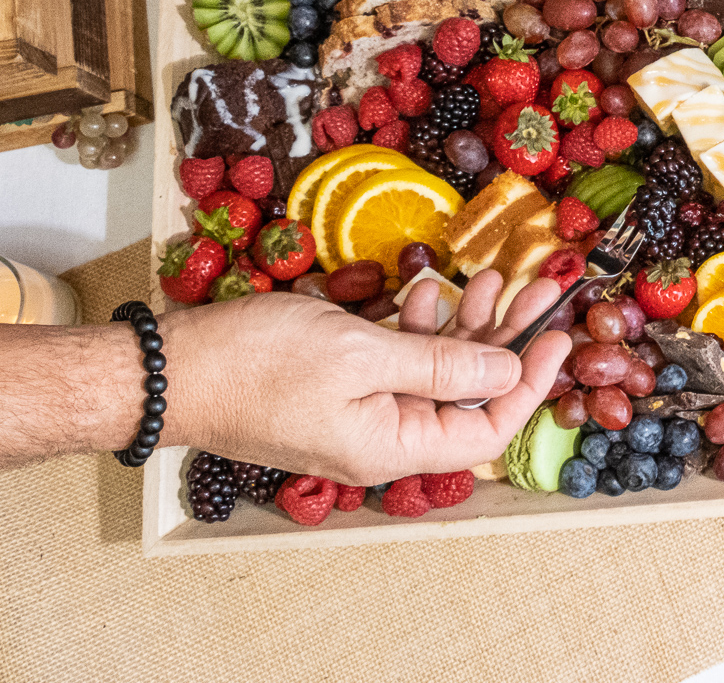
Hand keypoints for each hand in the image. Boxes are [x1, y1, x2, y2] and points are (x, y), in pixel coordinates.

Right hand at [163, 271, 567, 483]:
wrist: (166, 367)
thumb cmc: (254, 363)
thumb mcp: (361, 355)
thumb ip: (441, 365)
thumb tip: (507, 371)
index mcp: (393, 445)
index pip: (488, 429)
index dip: (529, 383)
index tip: (558, 334)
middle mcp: (382, 436)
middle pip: (467, 393)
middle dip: (503, 338)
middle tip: (531, 287)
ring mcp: (358, 411)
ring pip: (434, 370)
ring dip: (461, 323)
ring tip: (481, 277)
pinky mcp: (336, 384)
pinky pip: (395, 359)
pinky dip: (416, 325)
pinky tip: (423, 288)